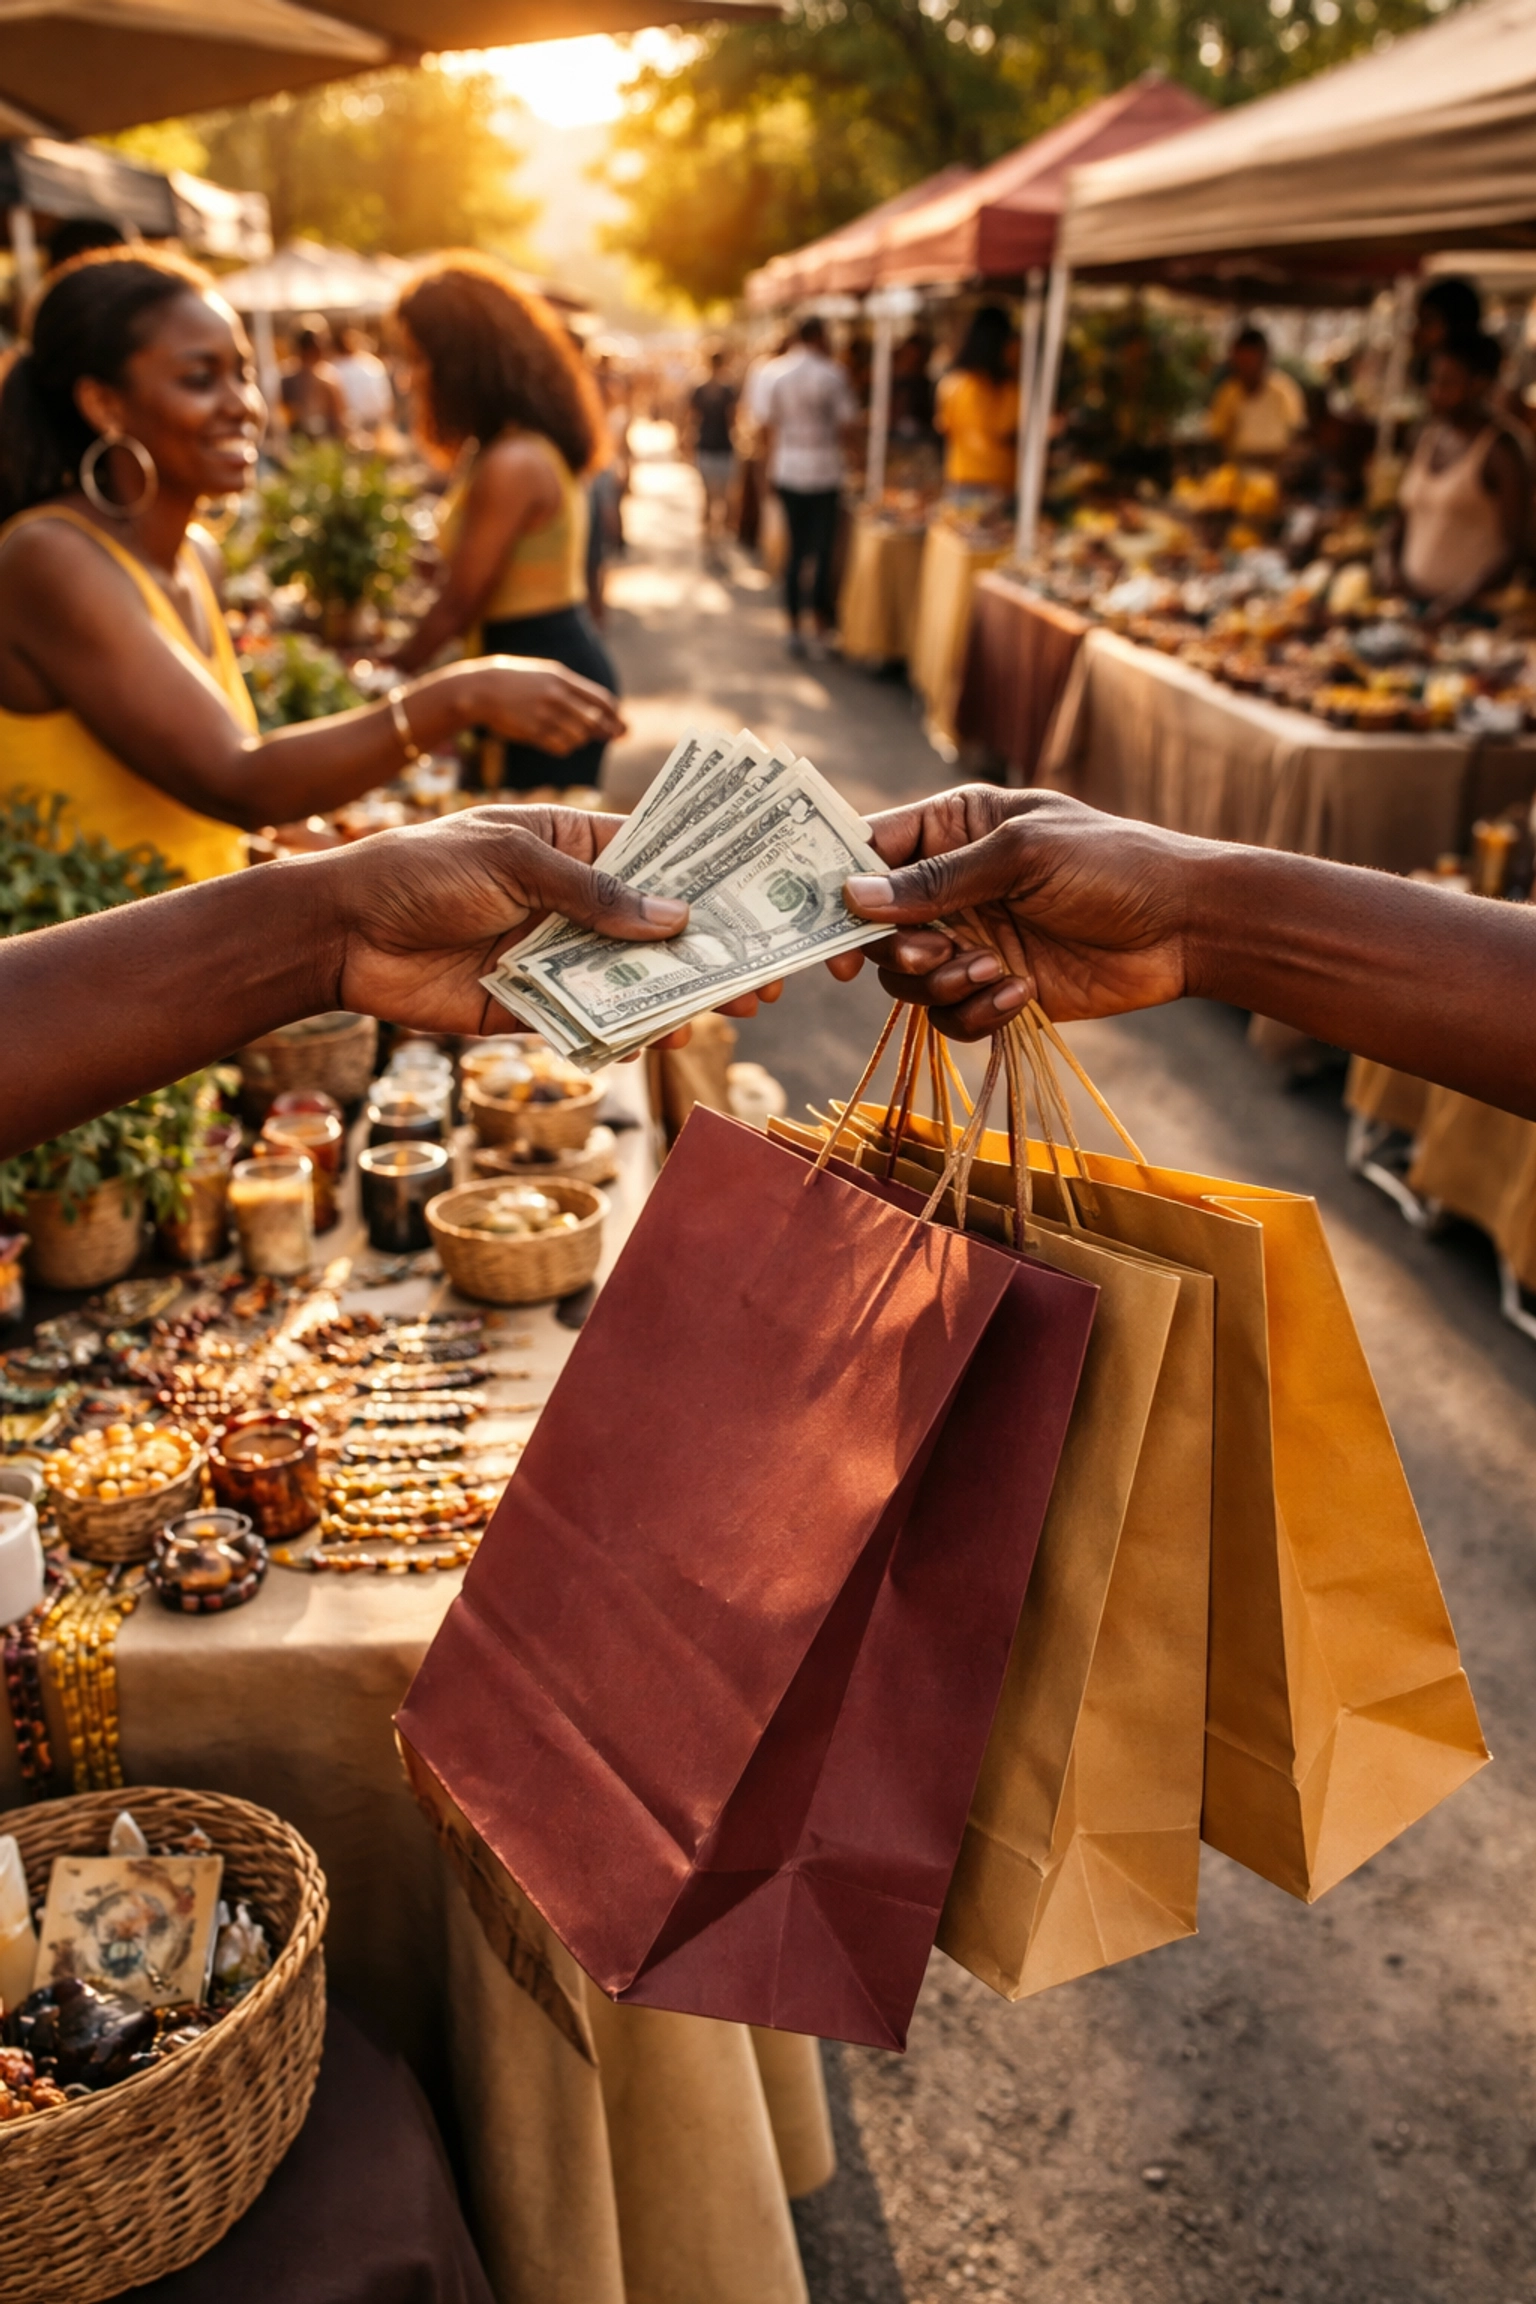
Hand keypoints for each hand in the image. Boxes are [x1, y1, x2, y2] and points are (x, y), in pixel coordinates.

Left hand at [320, 805, 779, 1038]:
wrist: (341, 933)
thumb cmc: (421, 870)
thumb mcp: (512, 862)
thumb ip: (592, 894)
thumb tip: (675, 919)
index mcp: (569, 846)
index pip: (654, 858)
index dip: (709, 878)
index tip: (763, 896)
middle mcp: (570, 903)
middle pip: (654, 927)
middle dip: (712, 948)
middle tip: (767, 972)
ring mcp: (553, 957)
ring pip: (631, 980)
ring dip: (682, 994)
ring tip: (734, 1008)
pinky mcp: (529, 1008)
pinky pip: (590, 1023)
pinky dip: (629, 1033)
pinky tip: (667, 1036)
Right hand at [464, 658, 626, 756]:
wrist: (482, 689)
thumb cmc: (518, 682)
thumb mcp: (546, 676)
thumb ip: (572, 691)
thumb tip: (600, 710)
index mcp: (561, 679)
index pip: (601, 700)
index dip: (615, 715)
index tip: (622, 724)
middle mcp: (556, 697)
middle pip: (594, 721)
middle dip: (607, 731)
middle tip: (613, 737)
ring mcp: (544, 715)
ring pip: (579, 737)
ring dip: (581, 739)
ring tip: (574, 734)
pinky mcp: (532, 732)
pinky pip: (560, 747)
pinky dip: (565, 747)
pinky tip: (560, 741)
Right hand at [833, 788, 1200, 1038]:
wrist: (1184, 927)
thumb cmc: (1113, 865)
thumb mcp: (1023, 854)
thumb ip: (939, 879)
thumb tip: (854, 897)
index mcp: (953, 829)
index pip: (870, 851)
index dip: (839, 887)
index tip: (832, 927)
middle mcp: (951, 887)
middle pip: (877, 928)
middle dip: (898, 949)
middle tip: (936, 953)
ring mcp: (971, 939)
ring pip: (908, 980)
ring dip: (943, 984)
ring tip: (994, 970)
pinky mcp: (993, 989)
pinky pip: (948, 1017)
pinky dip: (975, 1013)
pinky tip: (1020, 994)